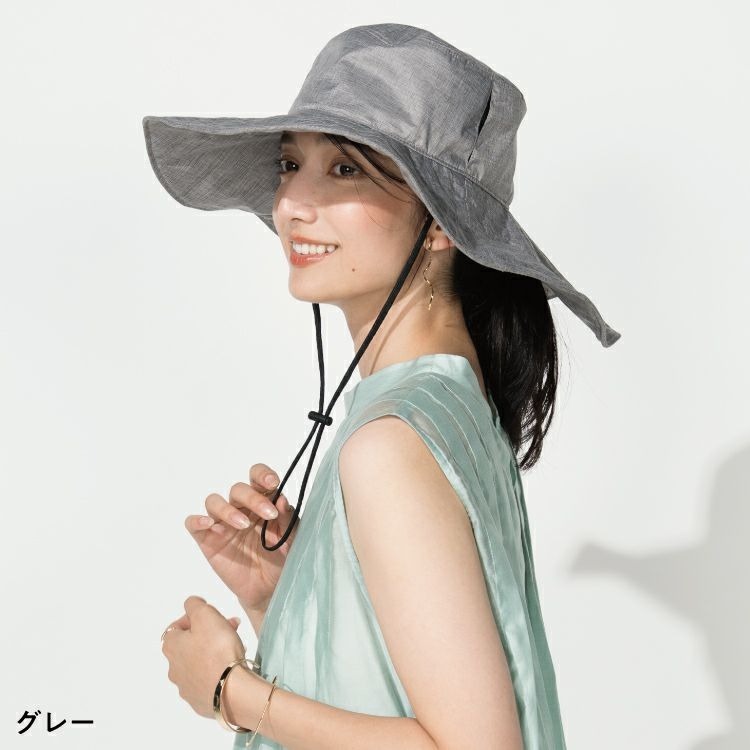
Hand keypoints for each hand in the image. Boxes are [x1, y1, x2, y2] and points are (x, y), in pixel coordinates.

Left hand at [161, 595, 245, 718]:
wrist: (230, 690)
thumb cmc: (217, 648)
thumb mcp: (205, 614)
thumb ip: (194, 604)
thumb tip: (191, 605)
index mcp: (171, 647)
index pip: (176, 626)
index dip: (194, 618)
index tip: (211, 616)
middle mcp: (173, 668)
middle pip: (190, 644)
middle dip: (209, 633)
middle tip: (229, 627)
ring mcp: (186, 687)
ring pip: (200, 661)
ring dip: (214, 651)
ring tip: (235, 646)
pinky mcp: (200, 701)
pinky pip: (208, 679)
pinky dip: (217, 670)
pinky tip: (231, 666)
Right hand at [185, 463, 299, 612]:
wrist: (268, 589)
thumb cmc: (280, 558)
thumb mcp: (291, 539)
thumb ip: (288, 519)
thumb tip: (282, 499)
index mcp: (262, 500)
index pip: (257, 476)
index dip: (262, 474)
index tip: (273, 482)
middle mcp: (240, 507)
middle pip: (238, 489)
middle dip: (253, 498)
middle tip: (269, 514)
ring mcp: (222, 522)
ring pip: (214, 501)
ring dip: (228, 510)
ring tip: (243, 525)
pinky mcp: (207, 539)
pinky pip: (193, 524)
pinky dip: (197, 520)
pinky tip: (209, 525)